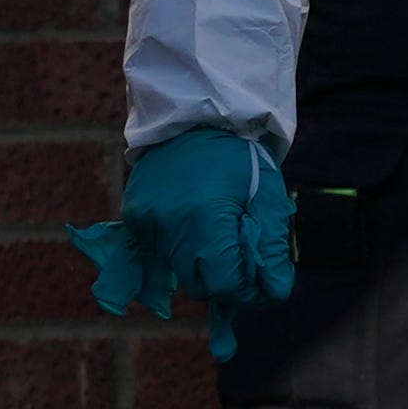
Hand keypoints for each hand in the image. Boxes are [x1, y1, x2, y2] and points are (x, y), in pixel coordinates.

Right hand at [74, 125, 299, 359]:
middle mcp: (167, 224)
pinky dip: (175, 252)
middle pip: (197, 286)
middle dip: (223, 281)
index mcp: (204, 217)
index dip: (246, 290)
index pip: (224, 284)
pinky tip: (190, 229)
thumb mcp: (267, 196)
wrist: (197, 115)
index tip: (259, 280)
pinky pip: (153, 254)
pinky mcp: (133, 217)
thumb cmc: (240, 156)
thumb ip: (272, 248)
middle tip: (241, 261)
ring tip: (217, 235)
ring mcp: (145, 221)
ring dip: (199, 266)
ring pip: (176, 272)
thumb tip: (274, 293)